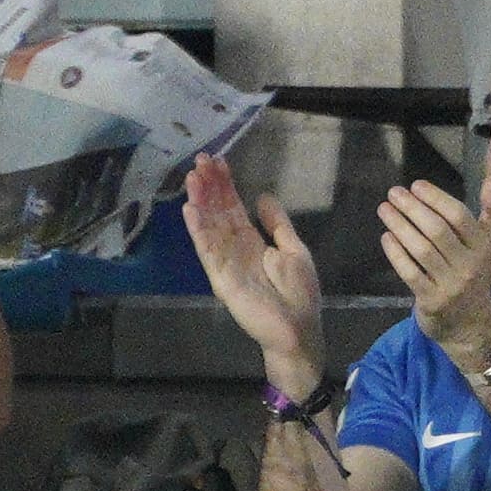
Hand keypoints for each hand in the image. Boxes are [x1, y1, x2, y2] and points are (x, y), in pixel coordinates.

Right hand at [181, 156, 326, 394]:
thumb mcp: (294, 251)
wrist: (298, 330)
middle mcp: (235, 249)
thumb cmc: (299, 294)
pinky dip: (199, 230)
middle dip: (209, 187)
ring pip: (209, 226)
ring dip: (200, 202)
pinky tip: (191, 209)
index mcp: (252, 242)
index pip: (233, 208)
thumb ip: (278, 224)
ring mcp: (225, 263)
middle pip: (218, 213)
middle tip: (200, 160)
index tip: (218, 162)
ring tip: (192, 177)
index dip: (226, 186)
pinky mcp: (221, 278)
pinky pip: (208, 251)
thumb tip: (263, 195)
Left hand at [377, 180, 490, 371]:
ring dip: (399, 226)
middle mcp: (470, 266)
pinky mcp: (432, 301)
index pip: (459, 216)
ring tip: (384, 209)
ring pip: (421, 249)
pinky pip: (410, 272)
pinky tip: (386, 237)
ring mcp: (451, 285)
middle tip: (394, 193)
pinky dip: (395, 253)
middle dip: (412, 208)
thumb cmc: (475, 275)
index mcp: (483, 248)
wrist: (471, 325)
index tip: (416, 185)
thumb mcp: (487, 246)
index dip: (435, 198)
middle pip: (437, 230)